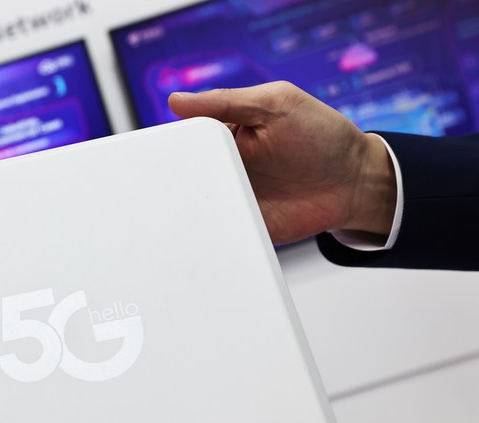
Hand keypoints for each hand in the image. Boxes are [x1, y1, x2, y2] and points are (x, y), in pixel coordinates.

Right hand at [169, 82, 396, 244]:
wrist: (354, 184)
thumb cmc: (321, 135)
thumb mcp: (276, 103)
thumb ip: (228, 101)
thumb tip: (177, 100)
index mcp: (224, 133)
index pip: (185, 139)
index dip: (168, 146)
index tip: (154, 154)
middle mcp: (224, 166)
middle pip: (183, 175)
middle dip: (170, 182)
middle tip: (161, 188)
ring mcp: (232, 196)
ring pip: (194, 205)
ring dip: (184, 210)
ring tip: (173, 214)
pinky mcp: (242, 224)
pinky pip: (216, 229)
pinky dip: (206, 233)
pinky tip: (196, 235)